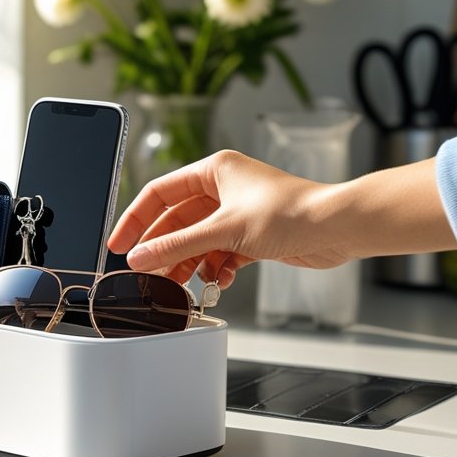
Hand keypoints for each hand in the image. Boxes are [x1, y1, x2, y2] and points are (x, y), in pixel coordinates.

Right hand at [108, 150, 354, 288]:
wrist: (336, 228)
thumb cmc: (291, 212)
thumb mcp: (224, 230)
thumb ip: (178, 246)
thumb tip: (140, 257)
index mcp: (213, 170)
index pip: (160, 193)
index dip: (136, 219)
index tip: (120, 244)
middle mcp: (223, 188)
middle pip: (177, 221)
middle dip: (164, 249)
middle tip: (146, 273)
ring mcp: (237, 213)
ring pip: (197, 241)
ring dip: (188, 263)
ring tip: (177, 285)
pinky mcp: (251, 235)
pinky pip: (219, 253)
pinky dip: (215, 268)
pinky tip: (216, 281)